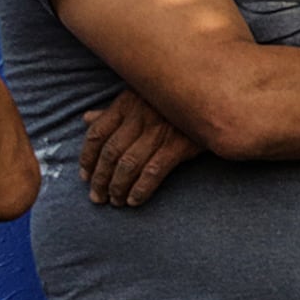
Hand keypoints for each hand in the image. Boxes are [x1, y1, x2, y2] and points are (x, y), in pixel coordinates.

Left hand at [80, 87, 200, 206]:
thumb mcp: (140, 97)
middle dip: (100, 178)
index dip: (87, 158)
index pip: (96, 134)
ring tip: (114, 202)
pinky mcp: (178, 146)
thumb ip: (114, 111)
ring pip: (128, 164)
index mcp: (126, 104)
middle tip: (97, 198)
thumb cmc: (174, 101)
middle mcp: (139, 117)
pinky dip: (140, 189)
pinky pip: (153, 171)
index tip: (84, 177)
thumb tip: (88, 119)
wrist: (215, 100)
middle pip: (110, 152)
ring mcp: (158, 132)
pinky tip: (134, 200)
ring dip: (117, 186)